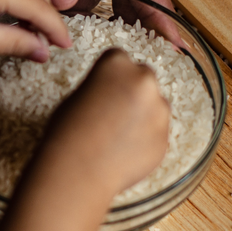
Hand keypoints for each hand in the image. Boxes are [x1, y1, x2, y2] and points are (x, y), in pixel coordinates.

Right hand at [35, 48, 169, 196]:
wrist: (78, 172)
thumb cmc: (66, 133)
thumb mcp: (75, 97)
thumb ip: (100, 87)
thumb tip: (109, 94)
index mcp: (116, 64)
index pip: (119, 58)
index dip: (110, 75)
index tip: (103, 89)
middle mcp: (144, 80)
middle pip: (143, 78)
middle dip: (132, 92)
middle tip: (112, 112)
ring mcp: (159, 110)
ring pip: (155, 107)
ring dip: (142, 116)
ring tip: (117, 137)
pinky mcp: (165, 137)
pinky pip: (157, 133)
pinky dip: (145, 139)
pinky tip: (123, 151)